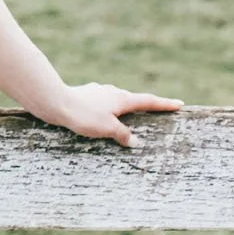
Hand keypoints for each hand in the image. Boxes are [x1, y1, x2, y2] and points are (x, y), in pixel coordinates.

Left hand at [42, 82, 183, 147]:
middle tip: (157, 111)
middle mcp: (111, 92)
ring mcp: (97, 92)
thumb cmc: (83, 115)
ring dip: (123, 109)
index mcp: (121, 99)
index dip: (164, 104)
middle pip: (133, 100)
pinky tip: (100, 116)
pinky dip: (107, 111)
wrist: (54, 102)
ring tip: (129, 118)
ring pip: (115, 101)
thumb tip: (135, 141)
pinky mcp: (84, 95)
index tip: (179, 103)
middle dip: (144, 106)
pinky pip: (101, 104)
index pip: (148, 101)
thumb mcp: (107, 128)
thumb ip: (123, 135)